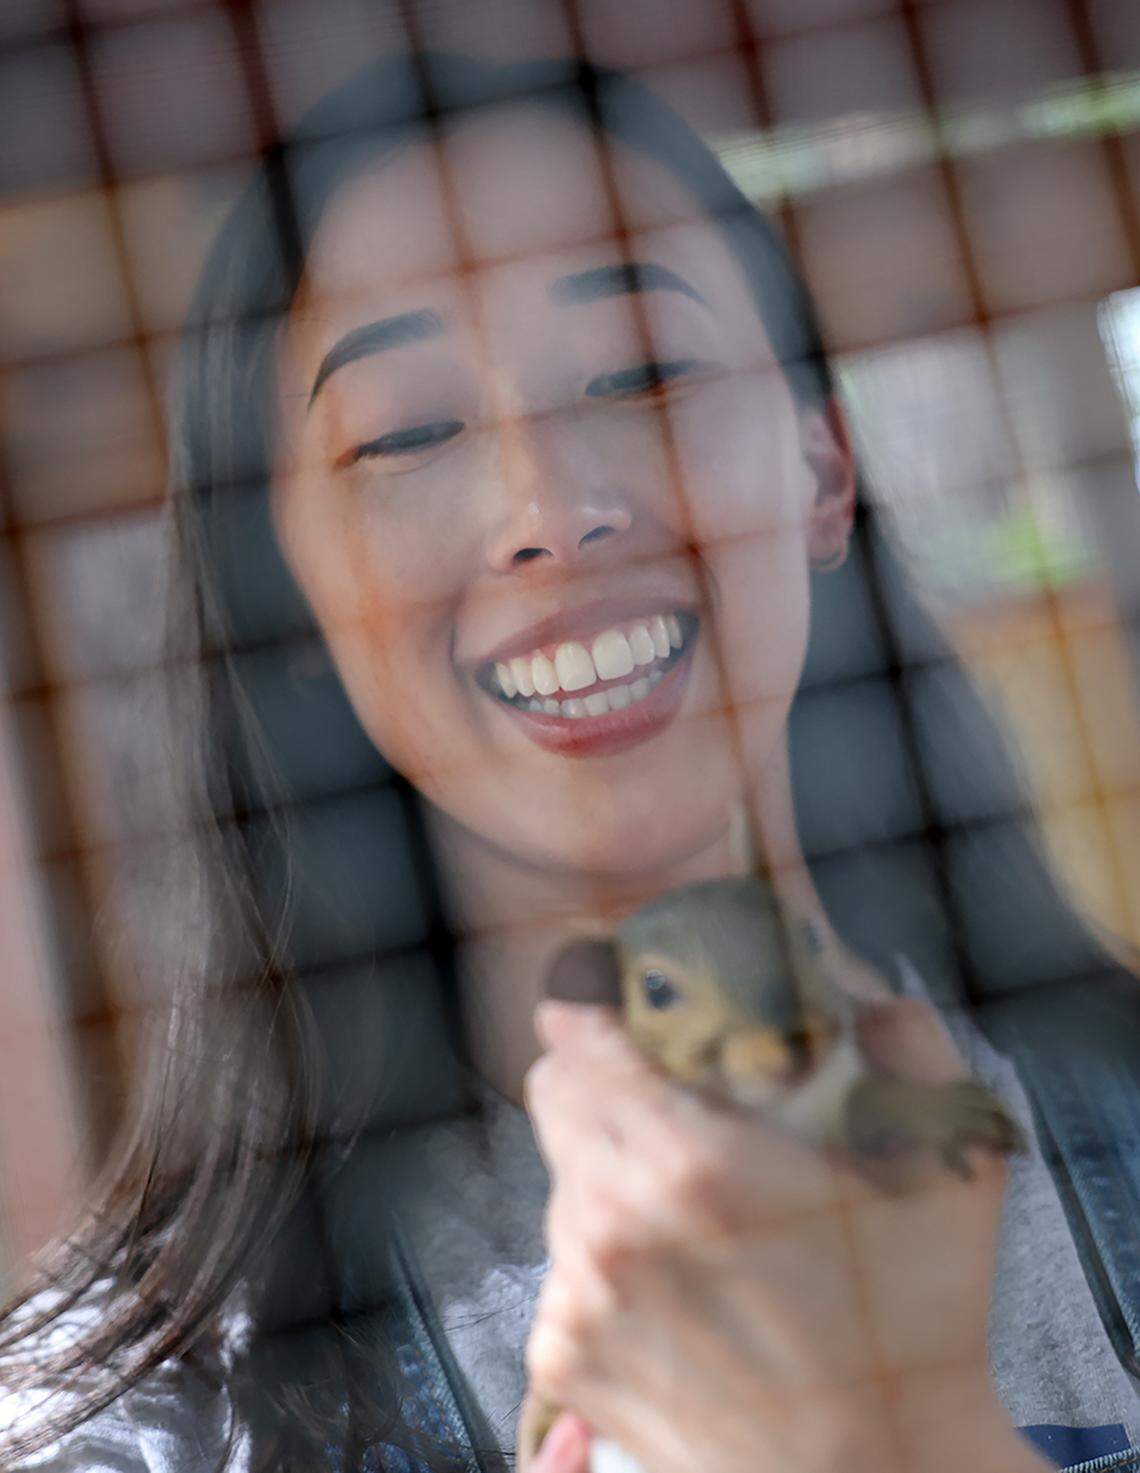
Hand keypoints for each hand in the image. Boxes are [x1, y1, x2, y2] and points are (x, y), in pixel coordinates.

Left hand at [522, 998, 1051, 1472]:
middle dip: (598, 1077)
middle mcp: (613, 1221)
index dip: (589, 1004)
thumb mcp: (947, 1162)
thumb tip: (841, 968)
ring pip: (560, 1180)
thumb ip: (899, 1038)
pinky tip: (678, 1282)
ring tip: (690, 1209)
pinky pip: (561, 1265)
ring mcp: (579, 1293)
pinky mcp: (566, 1356)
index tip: (603, 992)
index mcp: (691, 1160)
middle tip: (658, 1092)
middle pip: (554, 1095)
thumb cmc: (917, 1327)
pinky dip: (603, 1256)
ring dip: (606, 1170)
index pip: (577, 1036)